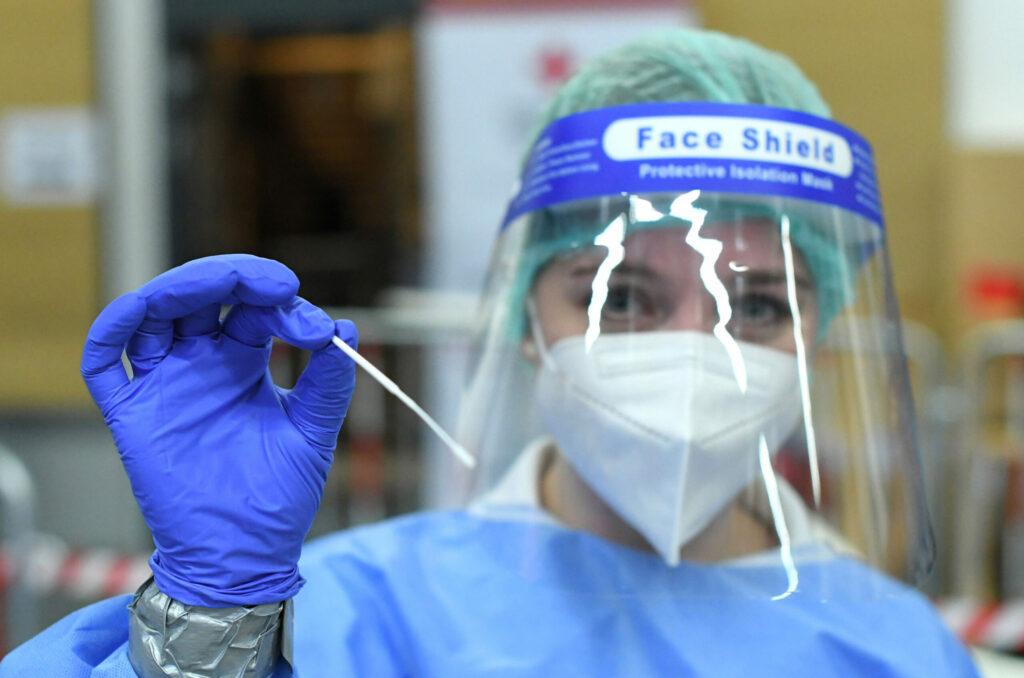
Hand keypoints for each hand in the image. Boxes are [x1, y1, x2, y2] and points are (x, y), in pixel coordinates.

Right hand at [80, 254, 356, 606]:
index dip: (279, 302)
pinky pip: (105, 362)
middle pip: (199, 296)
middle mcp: (199, 363)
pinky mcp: (132, 414)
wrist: (244, 553)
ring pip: (154, 314)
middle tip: (274, 284)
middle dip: (232, 277)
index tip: (315, 326)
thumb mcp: (312, 431)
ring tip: (220, 282)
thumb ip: (328, 382)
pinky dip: (113, 329)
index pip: (251, 308)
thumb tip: (346, 326)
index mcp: (242, 361)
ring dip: (179, 288)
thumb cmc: (278, 495)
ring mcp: (163, 384)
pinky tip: (140, 311)